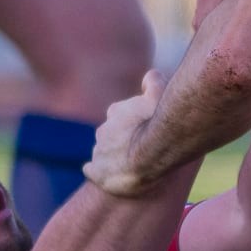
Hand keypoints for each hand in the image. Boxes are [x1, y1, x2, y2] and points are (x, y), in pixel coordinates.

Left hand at [83, 70, 165, 196]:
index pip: (119, 114)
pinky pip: (91, 170)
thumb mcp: (159, 93)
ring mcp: (100, 152)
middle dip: (122, 140)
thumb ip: (154, 82)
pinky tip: (102, 174)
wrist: (151, 152)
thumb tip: (151, 76)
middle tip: (138, 148)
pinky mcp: (98, 172)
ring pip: (103, 153)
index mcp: (116, 112)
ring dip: (113, 157)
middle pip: (110, 135)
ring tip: (130, 166)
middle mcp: (104, 130)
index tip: (141, 128)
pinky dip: (95, 171)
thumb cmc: (157, 122)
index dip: (131, 121)